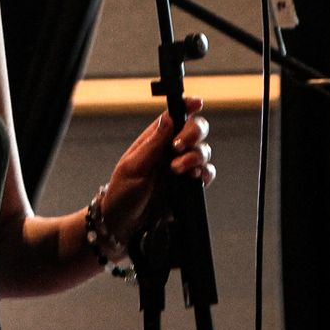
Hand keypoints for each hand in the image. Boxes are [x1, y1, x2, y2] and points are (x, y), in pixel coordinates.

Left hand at [99, 96, 213, 248]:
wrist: (123, 224)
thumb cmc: (122, 193)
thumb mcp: (133, 166)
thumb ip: (153, 143)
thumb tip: (168, 118)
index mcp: (154, 139)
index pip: (174, 115)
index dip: (188, 106)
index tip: (197, 104)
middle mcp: (170, 150)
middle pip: (195, 129)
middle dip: (193, 133)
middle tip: (179, 147)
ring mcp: (181, 167)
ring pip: (203, 150)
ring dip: (195, 156)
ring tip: (178, 169)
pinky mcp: (188, 186)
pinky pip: (207, 173)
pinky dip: (206, 172)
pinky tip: (194, 178)